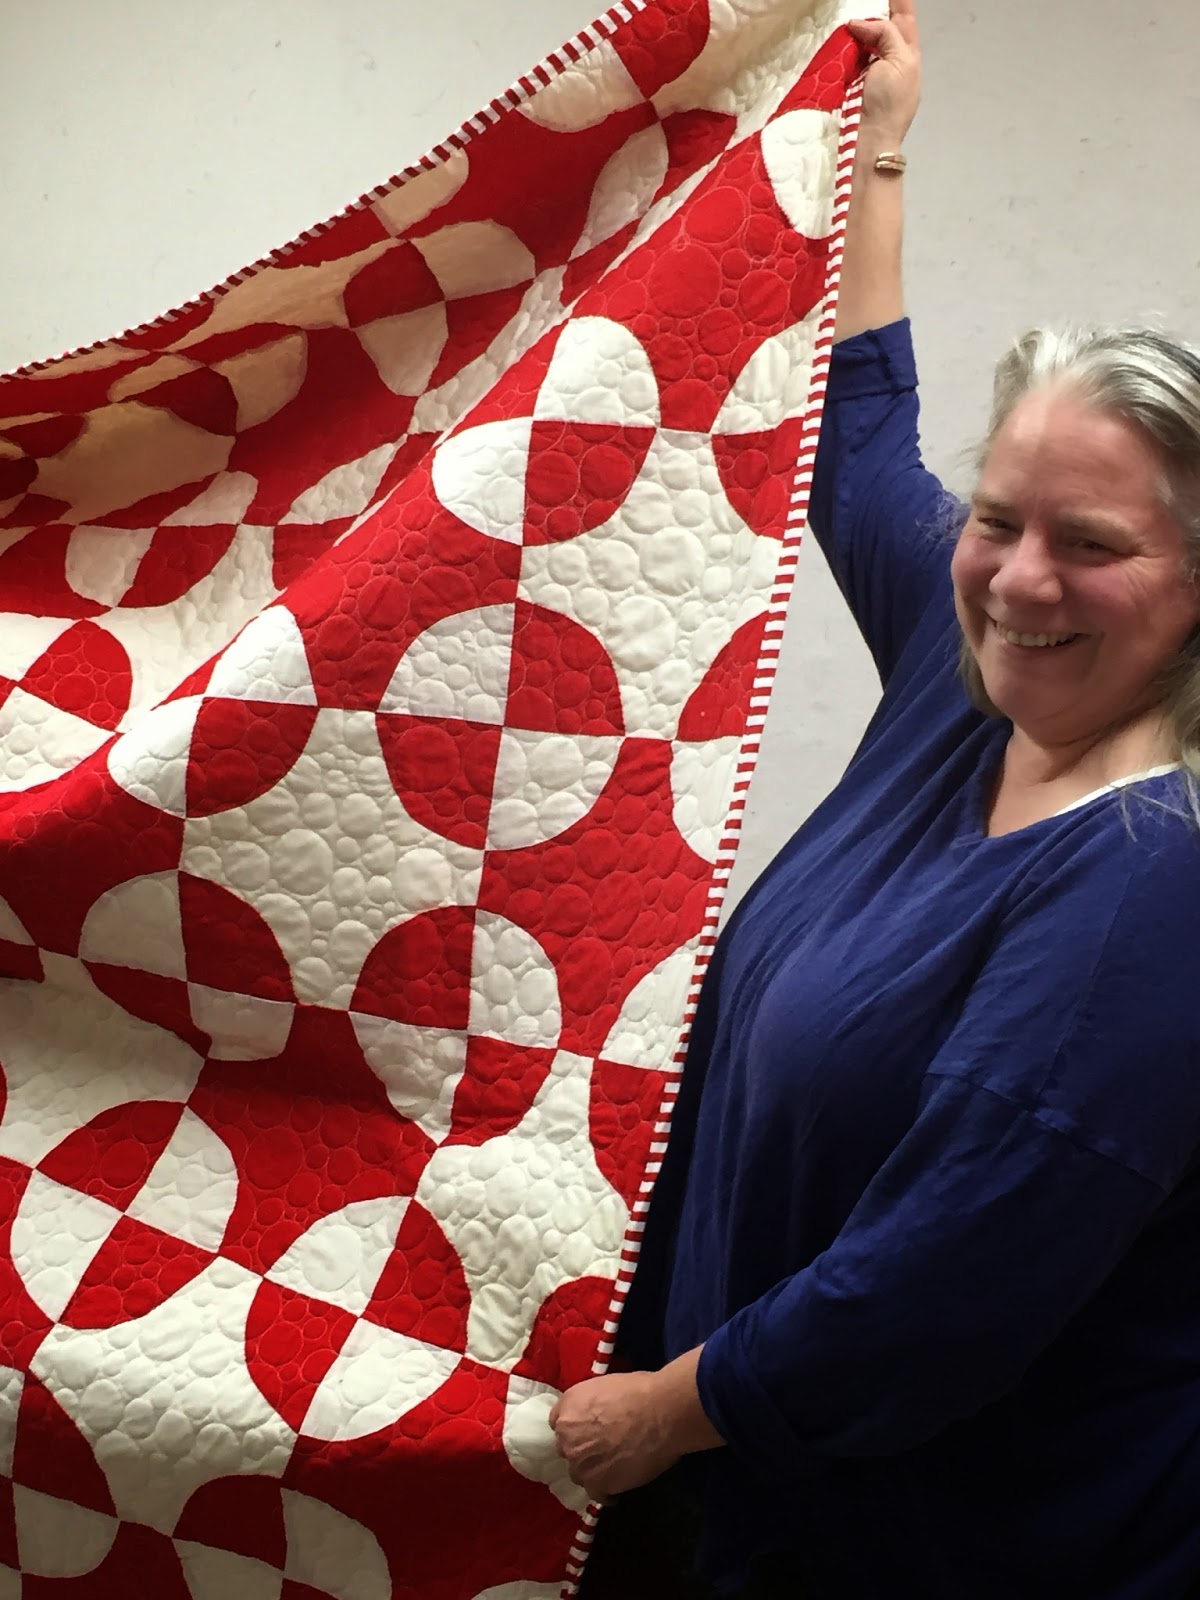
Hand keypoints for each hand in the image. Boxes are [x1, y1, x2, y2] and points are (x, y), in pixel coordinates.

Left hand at [550, 1352, 723, 1501]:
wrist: (661, 1413)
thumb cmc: (639, 1391)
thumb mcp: (605, 1386)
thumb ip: (590, 1406)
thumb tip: (597, 1417)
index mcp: (568, 1408)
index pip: (559, 1422)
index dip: (577, 1427)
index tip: (590, 1429)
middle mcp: (567, 1437)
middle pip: (568, 1449)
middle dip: (583, 1448)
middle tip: (605, 1446)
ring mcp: (581, 1464)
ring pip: (579, 1473)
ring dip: (593, 1470)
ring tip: (614, 1467)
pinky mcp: (599, 1485)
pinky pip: (597, 1494)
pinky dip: (607, 1492)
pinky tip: (620, 1484)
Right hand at [847, 0, 921, 145]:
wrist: (867, 142)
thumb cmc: (889, 105)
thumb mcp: (899, 61)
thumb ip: (885, 34)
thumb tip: (857, 23)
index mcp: (906, 55)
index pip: (904, 19)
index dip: (898, 2)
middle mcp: (887, 60)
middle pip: (881, 26)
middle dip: (874, 10)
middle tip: (864, 1)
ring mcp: (866, 72)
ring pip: (861, 40)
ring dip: (855, 26)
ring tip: (848, 11)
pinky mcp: (846, 83)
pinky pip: (843, 56)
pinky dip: (840, 44)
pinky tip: (836, 33)